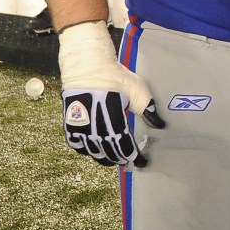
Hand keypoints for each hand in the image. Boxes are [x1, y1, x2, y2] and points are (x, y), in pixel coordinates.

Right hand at [58, 21, 163, 166]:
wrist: (87, 66)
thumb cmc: (115, 76)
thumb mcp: (137, 89)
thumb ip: (148, 108)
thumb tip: (160, 125)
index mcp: (113, 118)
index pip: (125, 145)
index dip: (134, 156)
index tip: (142, 162)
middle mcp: (95, 126)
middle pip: (109, 152)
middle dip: (121, 159)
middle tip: (130, 161)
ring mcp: (80, 126)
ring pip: (93, 152)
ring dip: (105, 158)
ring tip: (115, 160)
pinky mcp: (69, 123)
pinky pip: (77, 145)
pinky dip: (87, 151)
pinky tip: (95, 151)